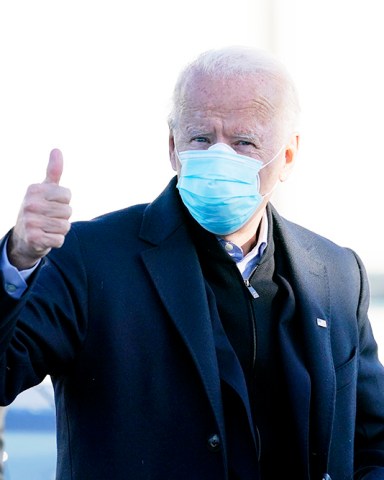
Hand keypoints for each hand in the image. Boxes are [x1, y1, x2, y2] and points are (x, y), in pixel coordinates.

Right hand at [7, 149, 71, 269]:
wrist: (23, 238)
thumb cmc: (38, 210)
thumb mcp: (44, 190)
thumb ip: (53, 171)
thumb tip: (57, 150)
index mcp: (34, 190)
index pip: (67, 195)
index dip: (64, 202)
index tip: (51, 204)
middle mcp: (30, 204)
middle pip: (68, 211)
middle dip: (63, 217)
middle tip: (49, 219)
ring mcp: (30, 222)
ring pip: (65, 226)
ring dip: (60, 230)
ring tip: (48, 228)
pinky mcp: (34, 239)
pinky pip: (59, 240)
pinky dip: (56, 241)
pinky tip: (45, 238)